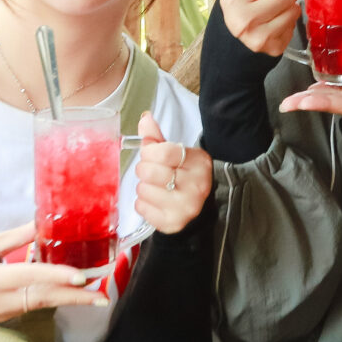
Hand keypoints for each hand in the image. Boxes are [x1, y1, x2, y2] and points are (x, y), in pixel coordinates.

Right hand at [0, 224, 108, 320]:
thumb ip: (14, 238)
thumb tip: (42, 223)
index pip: (28, 276)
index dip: (55, 276)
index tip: (80, 277)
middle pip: (42, 298)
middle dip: (74, 297)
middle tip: (101, 296)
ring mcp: (1, 314)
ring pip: (41, 304)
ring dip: (68, 298)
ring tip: (95, 296)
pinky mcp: (6, 318)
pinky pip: (33, 306)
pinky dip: (53, 297)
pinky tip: (71, 293)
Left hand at [132, 112, 210, 234]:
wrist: (197, 206)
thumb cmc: (182, 174)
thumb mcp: (175, 152)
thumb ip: (157, 137)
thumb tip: (145, 118)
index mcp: (199, 162)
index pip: (163, 153)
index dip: (149, 152)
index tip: (151, 155)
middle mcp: (197, 185)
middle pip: (149, 172)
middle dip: (144, 170)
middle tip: (152, 172)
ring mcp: (186, 207)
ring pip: (143, 190)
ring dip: (143, 187)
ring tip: (155, 187)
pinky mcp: (174, 223)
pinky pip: (141, 208)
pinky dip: (142, 204)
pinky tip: (154, 201)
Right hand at [220, 0, 301, 58]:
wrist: (231, 42)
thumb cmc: (238, 7)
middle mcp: (245, 19)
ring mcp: (260, 37)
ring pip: (295, 9)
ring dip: (288, 8)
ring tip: (272, 12)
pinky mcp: (273, 48)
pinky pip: (294, 25)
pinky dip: (288, 23)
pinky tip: (273, 24)